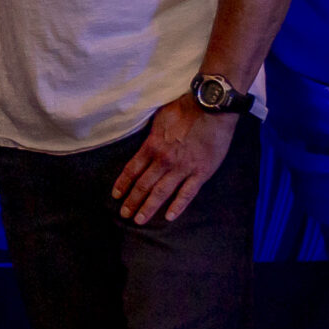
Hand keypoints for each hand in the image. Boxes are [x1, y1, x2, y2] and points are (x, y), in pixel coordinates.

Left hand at [111, 94, 240, 223]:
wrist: (212, 108)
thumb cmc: (185, 109)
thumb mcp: (159, 119)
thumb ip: (151, 135)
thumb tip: (145, 143)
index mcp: (152, 146)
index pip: (132, 169)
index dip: (123, 184)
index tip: (116, 195)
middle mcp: (164, 160)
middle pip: (143, 185)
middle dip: (132, 201)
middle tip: (124, 214)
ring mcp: (183, 168)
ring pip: (161, 192)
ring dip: (148, 207)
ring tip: (139, 220)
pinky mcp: (201, 173)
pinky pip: (187, 194)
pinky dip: (178, 206)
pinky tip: (169, 217)